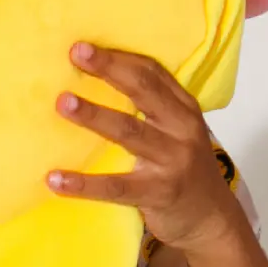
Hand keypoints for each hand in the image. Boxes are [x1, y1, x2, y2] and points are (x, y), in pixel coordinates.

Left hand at [47, 43, 247, 252]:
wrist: (212, 220)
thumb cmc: (185, 170)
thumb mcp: (178, 133)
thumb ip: (152, 110)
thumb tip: (97, 84)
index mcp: (184, 109)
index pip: (152, 73)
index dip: (119, 57)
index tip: (82, 46)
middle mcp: (182, 129)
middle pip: (144, 91)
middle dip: (109, 70)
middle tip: (75, 54)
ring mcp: (173, 161)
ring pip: (129, 132)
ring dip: (94, 115)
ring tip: (63, 104)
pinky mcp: (159, 193)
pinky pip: (117, 187)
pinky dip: (84, 184)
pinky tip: (55, 180)